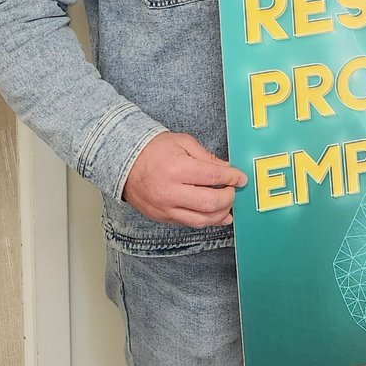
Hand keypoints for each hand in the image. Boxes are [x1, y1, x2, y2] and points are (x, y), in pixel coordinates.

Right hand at [122, 132, 247, 226]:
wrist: (124, 162)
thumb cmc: (153, 149)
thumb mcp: (183, 142)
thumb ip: (207, 157)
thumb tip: (227, 170)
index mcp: (177, 169)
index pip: (213, 178)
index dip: (232, 178)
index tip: (241, 178)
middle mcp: (171, 192)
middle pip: (210, 203)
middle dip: (229, 198)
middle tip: (234, 190)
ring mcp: (165, 208)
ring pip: (201, 220)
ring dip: (221, 214)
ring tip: (229, 205)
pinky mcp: (162, 217)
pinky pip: (189, 223)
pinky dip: (206, 220)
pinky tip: (217, 216)